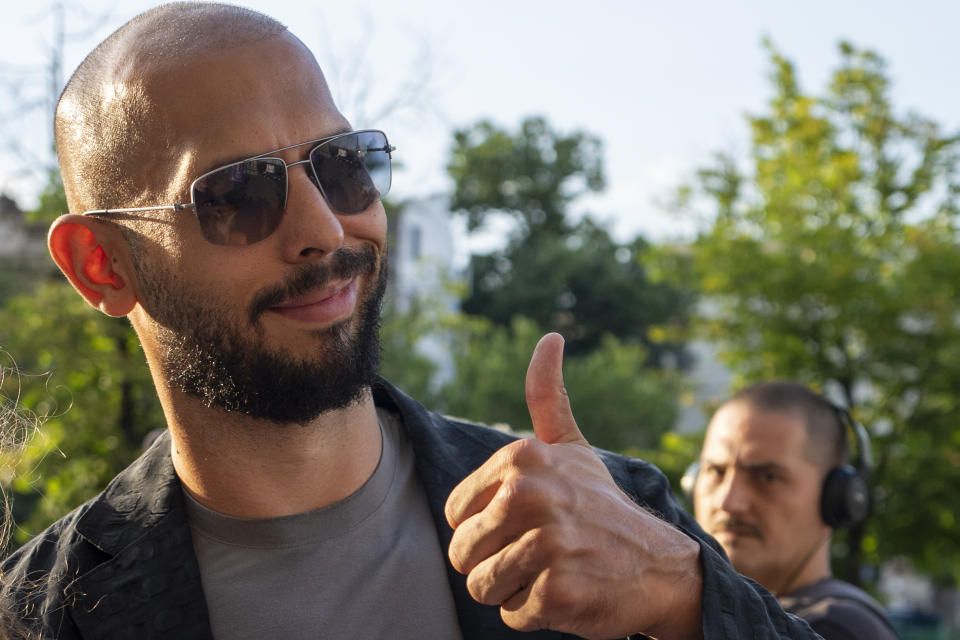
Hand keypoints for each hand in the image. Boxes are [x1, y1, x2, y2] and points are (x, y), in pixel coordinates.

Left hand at [445, 333, 703, 639]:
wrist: (660, 565)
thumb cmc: (601, 506)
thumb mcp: (572, 447)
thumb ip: (547, 396)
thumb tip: (550, 337)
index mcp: (521, 459)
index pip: (454, 514)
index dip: (484, 528)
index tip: (525, 522)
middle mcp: (530, 495)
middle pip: (462, 552)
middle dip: (492, 562)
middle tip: (538, 553)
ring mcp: (545, 543)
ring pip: (480, 586)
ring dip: (511, 589)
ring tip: (550, 570)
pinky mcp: (557, 590)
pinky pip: (510, 614)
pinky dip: (533, 612)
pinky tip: (566, 590)